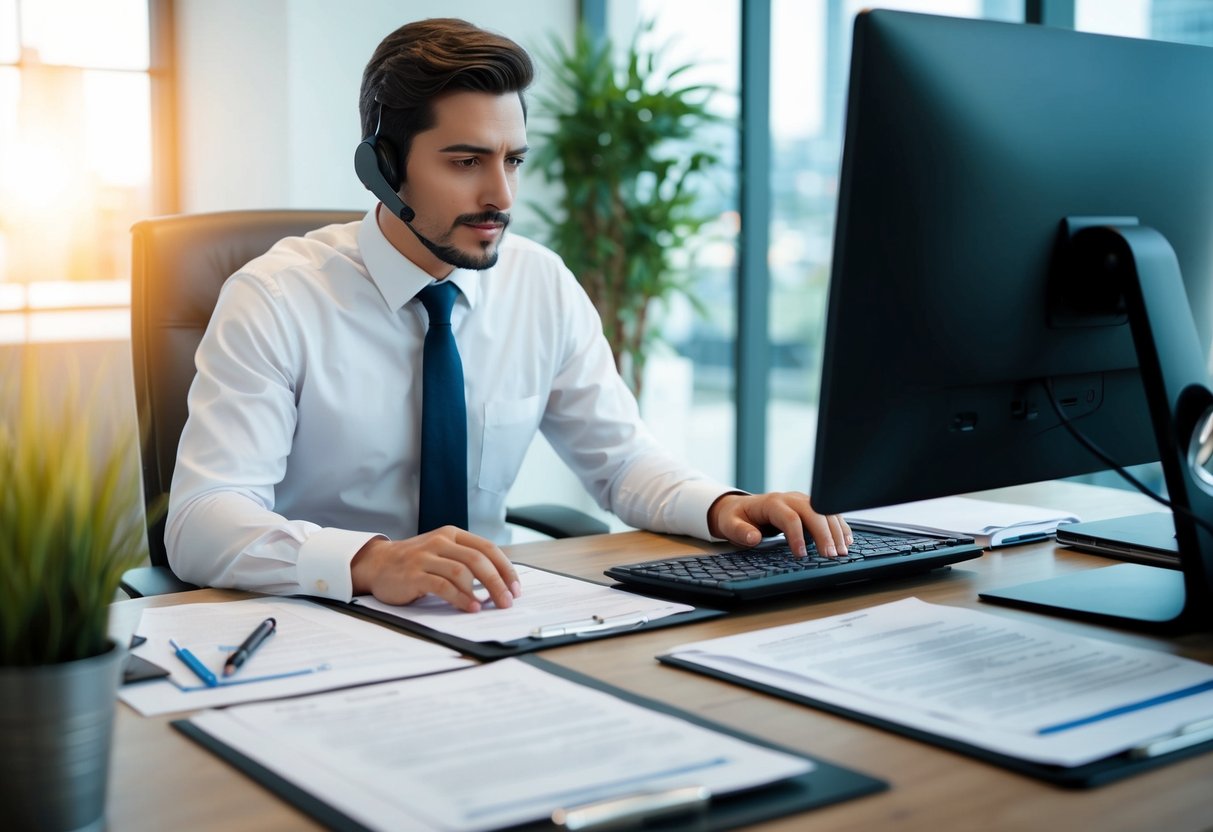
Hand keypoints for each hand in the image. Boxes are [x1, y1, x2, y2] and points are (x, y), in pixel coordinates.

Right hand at [350, 527, 520, 611]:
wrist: (378, 564)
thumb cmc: (416, 562)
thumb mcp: (443, 553)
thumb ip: (466, 562)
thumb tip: (500, 584)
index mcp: (452, 535)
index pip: (487, 548)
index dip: (505, 568)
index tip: (516, 588)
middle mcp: (441, 542)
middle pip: (478, 560)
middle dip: (498, 582)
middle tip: (508, 601)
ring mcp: (426, 557)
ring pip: (462, 572)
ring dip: (480, 591)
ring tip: (491, 606)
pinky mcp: (414, 574)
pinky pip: (442, 586)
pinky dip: (460, 598)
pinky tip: (470, 607)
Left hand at [707, 492, 851, 557]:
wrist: (741, 507)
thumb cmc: (737, 517)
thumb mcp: (730, 524)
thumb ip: (740, 531)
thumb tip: (753, 537)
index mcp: (773, 503)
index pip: (791, 518)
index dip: (798, 536)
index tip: (802, 555)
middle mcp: (791, 499)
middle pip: (814, 512)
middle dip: (825, 534)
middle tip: (831, 556)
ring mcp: (803, 501)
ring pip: (826, 512)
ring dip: (836, 531)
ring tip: (842, 552)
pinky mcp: (810, 507)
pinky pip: (829, 514)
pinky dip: (839, 527)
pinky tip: (846, 541)